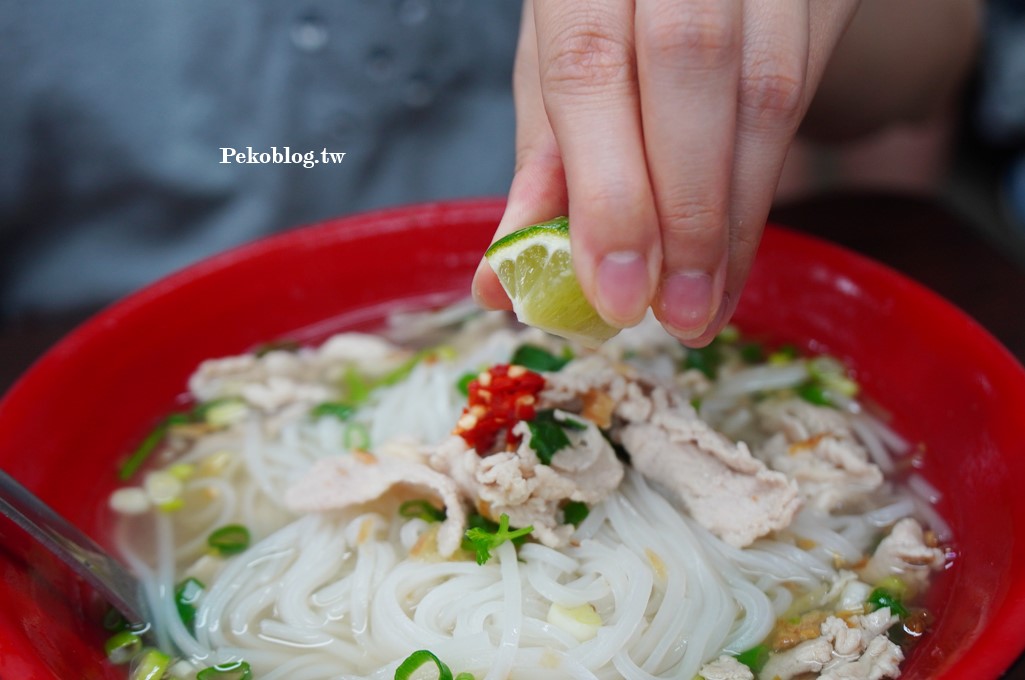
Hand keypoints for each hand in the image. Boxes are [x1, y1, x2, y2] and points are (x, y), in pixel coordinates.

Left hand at [473, 0, 860, 345]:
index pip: (592, 64)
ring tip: (705, 307)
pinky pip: (806, 91)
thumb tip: (500, 285)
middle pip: (690, 64)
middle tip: (677, 316)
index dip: (609, 190)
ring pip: (768, 86)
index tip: (619, 296)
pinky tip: (732, 256)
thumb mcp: (553, 63)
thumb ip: (539, 161)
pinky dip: (761, 192)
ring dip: (735, 220)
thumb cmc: (602, 6)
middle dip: (686, 212)